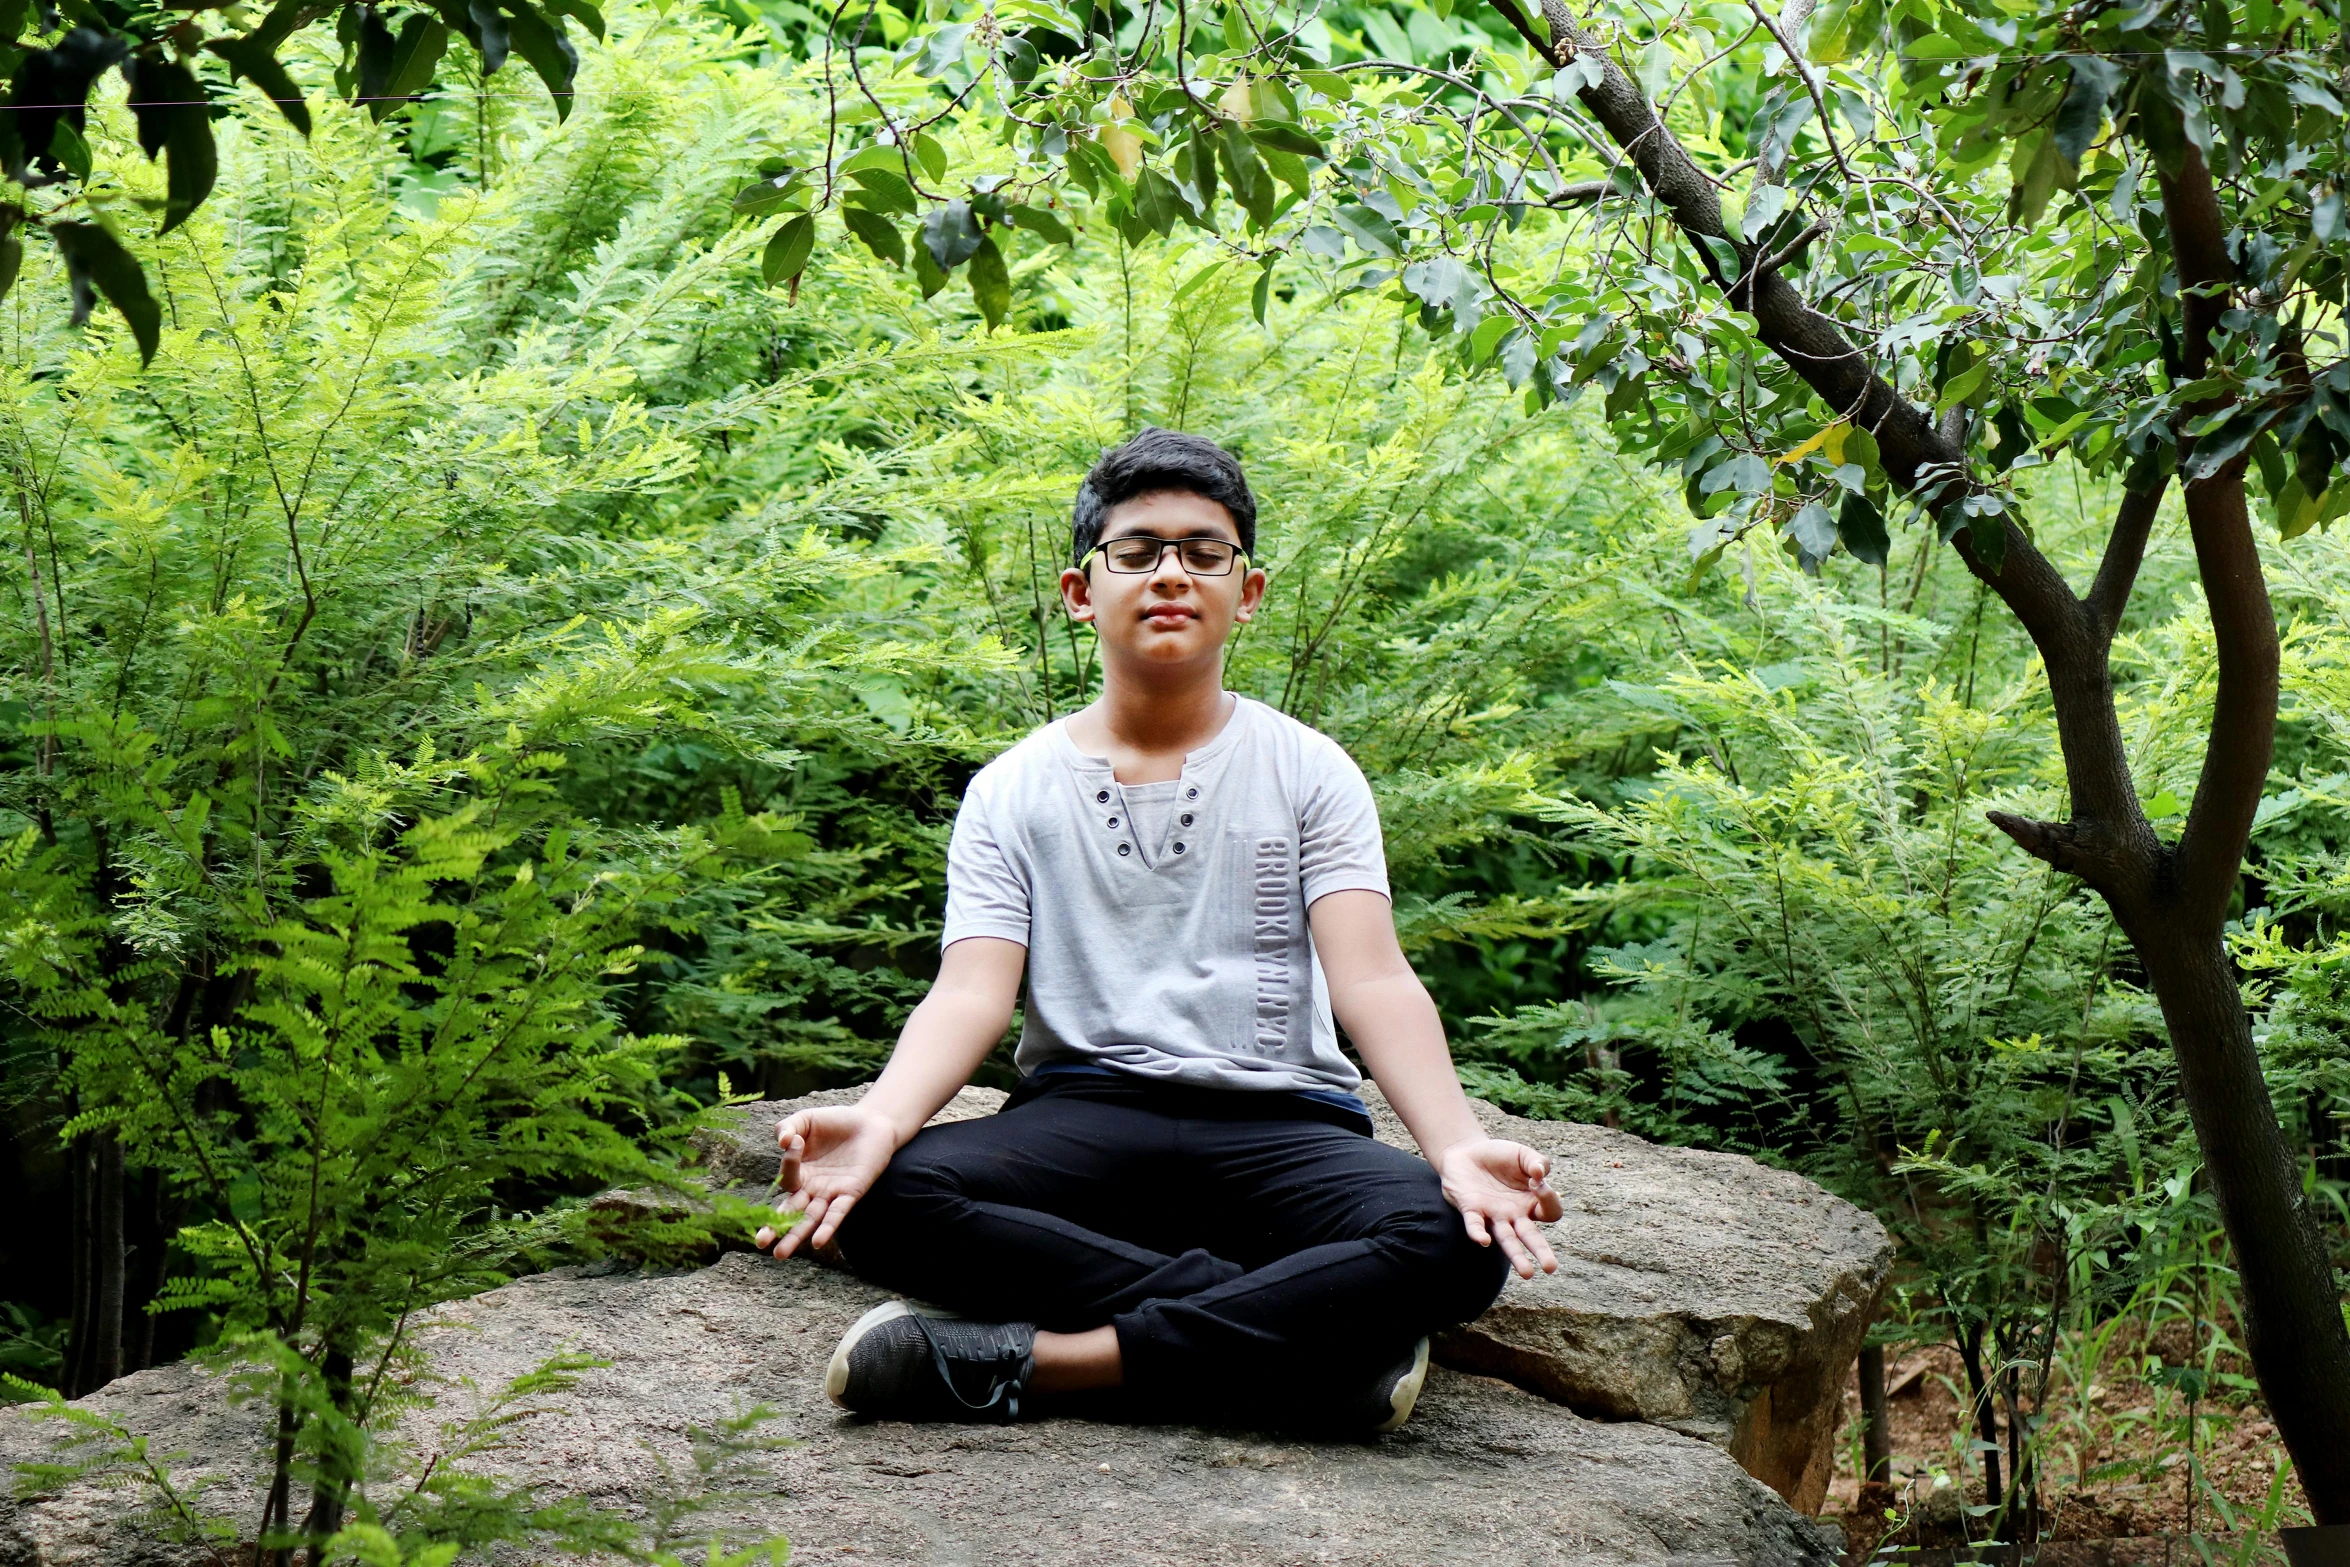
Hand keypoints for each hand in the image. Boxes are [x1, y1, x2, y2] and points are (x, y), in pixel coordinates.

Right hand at [751, 1105, 898, 1259]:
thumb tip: (783, 1141)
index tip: (793, 1142)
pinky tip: (818, 1242)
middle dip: (774, 1227)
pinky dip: (828, 1227)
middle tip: (759, 1243)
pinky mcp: (851, 1193)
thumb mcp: (806, 1120)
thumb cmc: (835, 1123)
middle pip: (790, 1212)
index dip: (788, 1163)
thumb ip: (787, 1127)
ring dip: (796, 1236)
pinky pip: (838, 1214)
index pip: (786, 1179)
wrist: (871, 1122)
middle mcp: (812, 1188)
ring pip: (810, 1219)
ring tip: (780, 1254)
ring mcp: (831, 1193)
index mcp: (799, 1173)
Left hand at [1436, 1138, 1563, 1279]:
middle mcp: (1514, 1215)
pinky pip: (1475, 1225)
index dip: (1549, 1199)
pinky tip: (1484, 1241)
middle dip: (1541, 1252)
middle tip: (1551, 1268)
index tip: (1538, 1181)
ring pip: (1507, 1240)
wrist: (1465, 1151)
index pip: (1550, 1211)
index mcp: (1531, 1202)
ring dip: (1516, 1256)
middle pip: (1531, 1238)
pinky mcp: (1471, 1210)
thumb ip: (1538, 1161)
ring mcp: (1493, 1215)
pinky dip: (1478, 1233)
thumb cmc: (1499, 1157)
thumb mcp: (1523, 1154)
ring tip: (1528, 1274)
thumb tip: (1540, 1174)